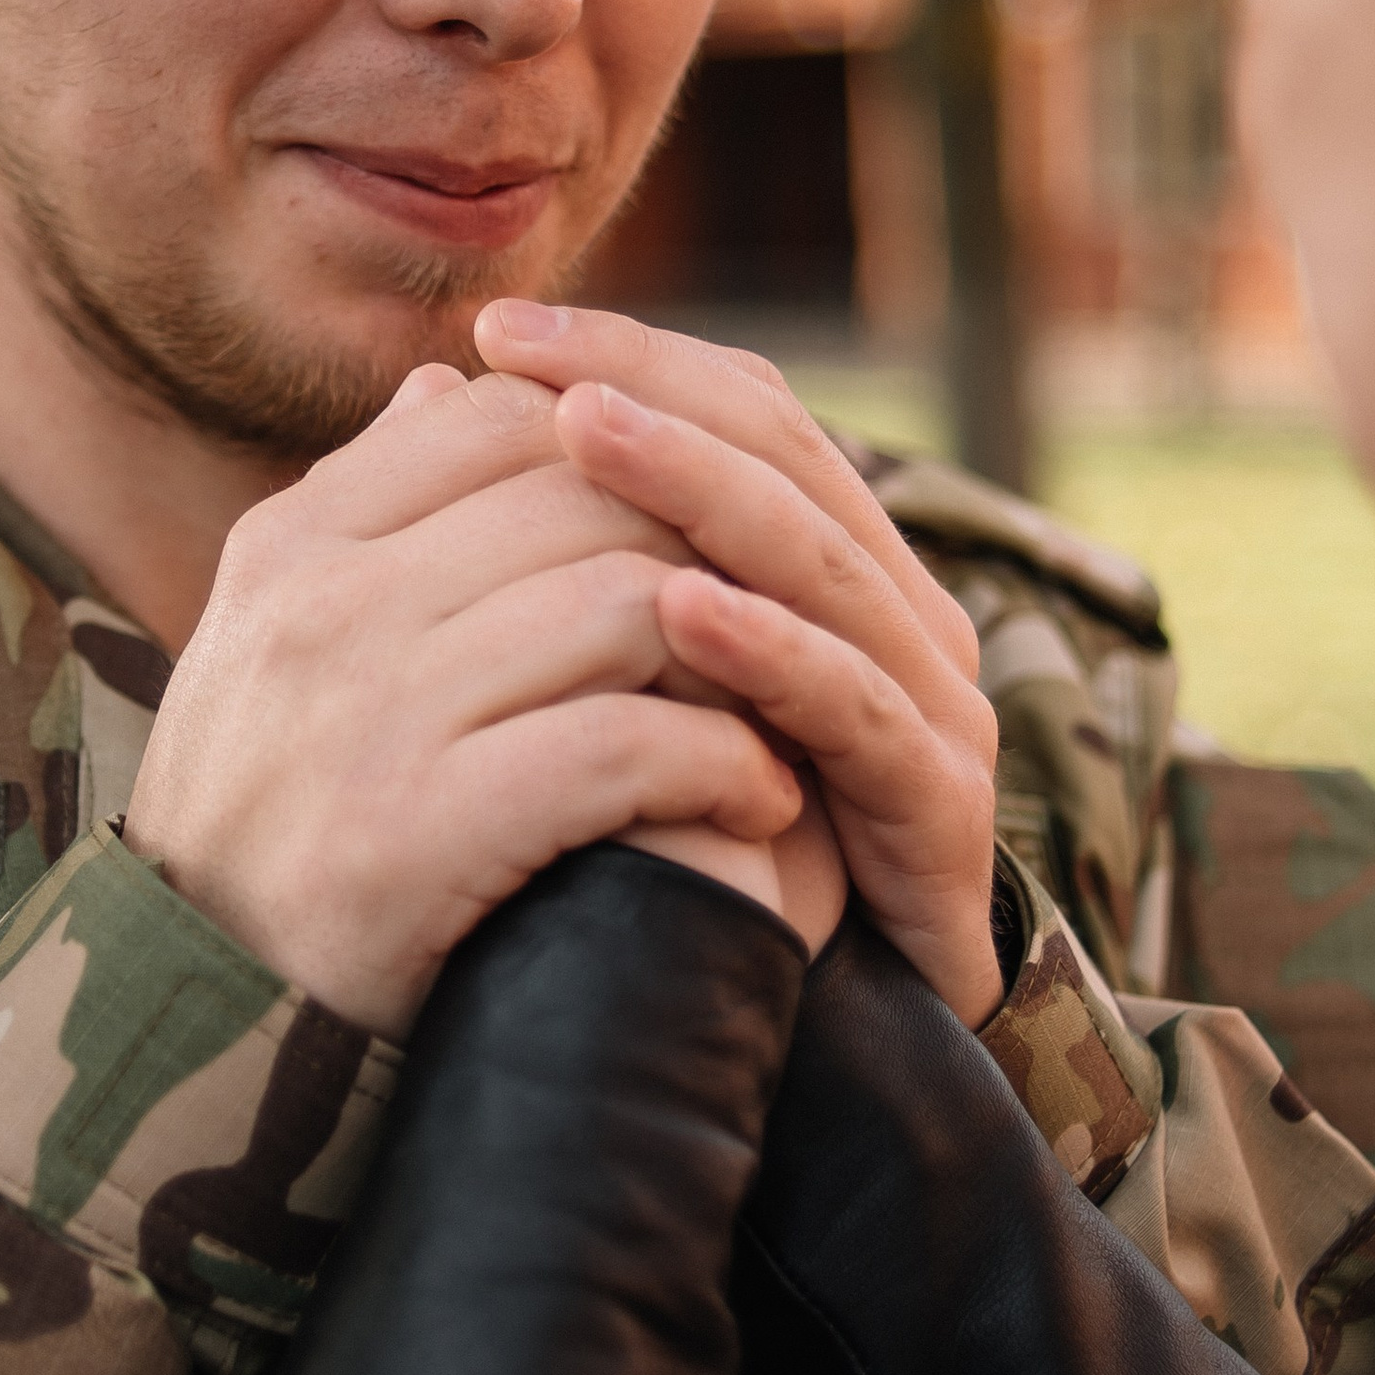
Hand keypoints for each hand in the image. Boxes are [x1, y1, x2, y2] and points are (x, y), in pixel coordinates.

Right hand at [123, 363, 808, 1036]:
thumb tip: (452, 384)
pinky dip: (722, 764)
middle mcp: (323, 610)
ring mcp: (368, 715)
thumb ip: (369, 512)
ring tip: (780, 708)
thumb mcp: (276, 645)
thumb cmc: (268, 828)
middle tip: (781, 617)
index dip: (628, 452)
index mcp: (294, 549)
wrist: (197, 1023)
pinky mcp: (421, 832)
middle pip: (585, 496)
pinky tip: (759, 798)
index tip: (694, 528)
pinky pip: (626, 745)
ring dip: (739, 656)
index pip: (502, 419)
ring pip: (624, 604)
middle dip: (706, 548)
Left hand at [475, 306, 1003, 1024]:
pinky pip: (852, 709)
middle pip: (789, 461)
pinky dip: (769, 652)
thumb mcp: (594, 683)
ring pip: (821, 564)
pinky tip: (676, 610)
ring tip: (587, 434)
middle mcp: (892, 615)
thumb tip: (434, 394)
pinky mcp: (939, 808)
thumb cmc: (670, 850)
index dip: (628, 359)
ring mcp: (930, 706)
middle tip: (535, 358)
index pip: (741, 415)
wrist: (776, 1046)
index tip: (496, 328)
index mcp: (823, 567)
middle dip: (657, 397)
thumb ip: (541, 549)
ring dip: (700, 492)